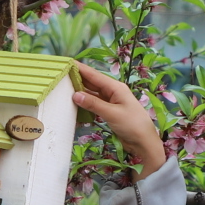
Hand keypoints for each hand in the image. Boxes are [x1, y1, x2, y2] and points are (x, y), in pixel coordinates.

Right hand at [72, 64, 167, 178]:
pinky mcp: (109, 111)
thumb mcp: (112, 113)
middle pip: (92, 83)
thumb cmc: (132, 125)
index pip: (94, 75)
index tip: (67, 62)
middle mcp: (112, 92)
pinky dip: (85, 105)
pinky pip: (94, 104)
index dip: (80, 68)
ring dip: (80, 92)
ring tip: (63, 88)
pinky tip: (75, 105)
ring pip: (92, 94)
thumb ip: (93, 104)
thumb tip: (75, 95)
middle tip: (60, 75)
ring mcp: (111, 102)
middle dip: (77, 79)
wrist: (144, 142)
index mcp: (115, 87)